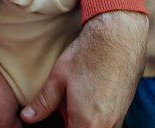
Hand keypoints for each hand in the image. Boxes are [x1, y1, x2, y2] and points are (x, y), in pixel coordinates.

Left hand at [20, 10, 148, 127]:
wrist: (120, 35)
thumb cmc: (87, 54)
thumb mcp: (59, 77)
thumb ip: (43, 102)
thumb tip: (27, 116)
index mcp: (86, 122)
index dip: (62, 125)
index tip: (59, 114)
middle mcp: (107, 125)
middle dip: (71, 122)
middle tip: (65, 103)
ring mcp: (120, 117)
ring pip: (97, 127)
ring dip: (85, 119)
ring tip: (78, 96)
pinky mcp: (126, 108)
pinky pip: (109, 121)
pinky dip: (97, 114)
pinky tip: (92, 93)